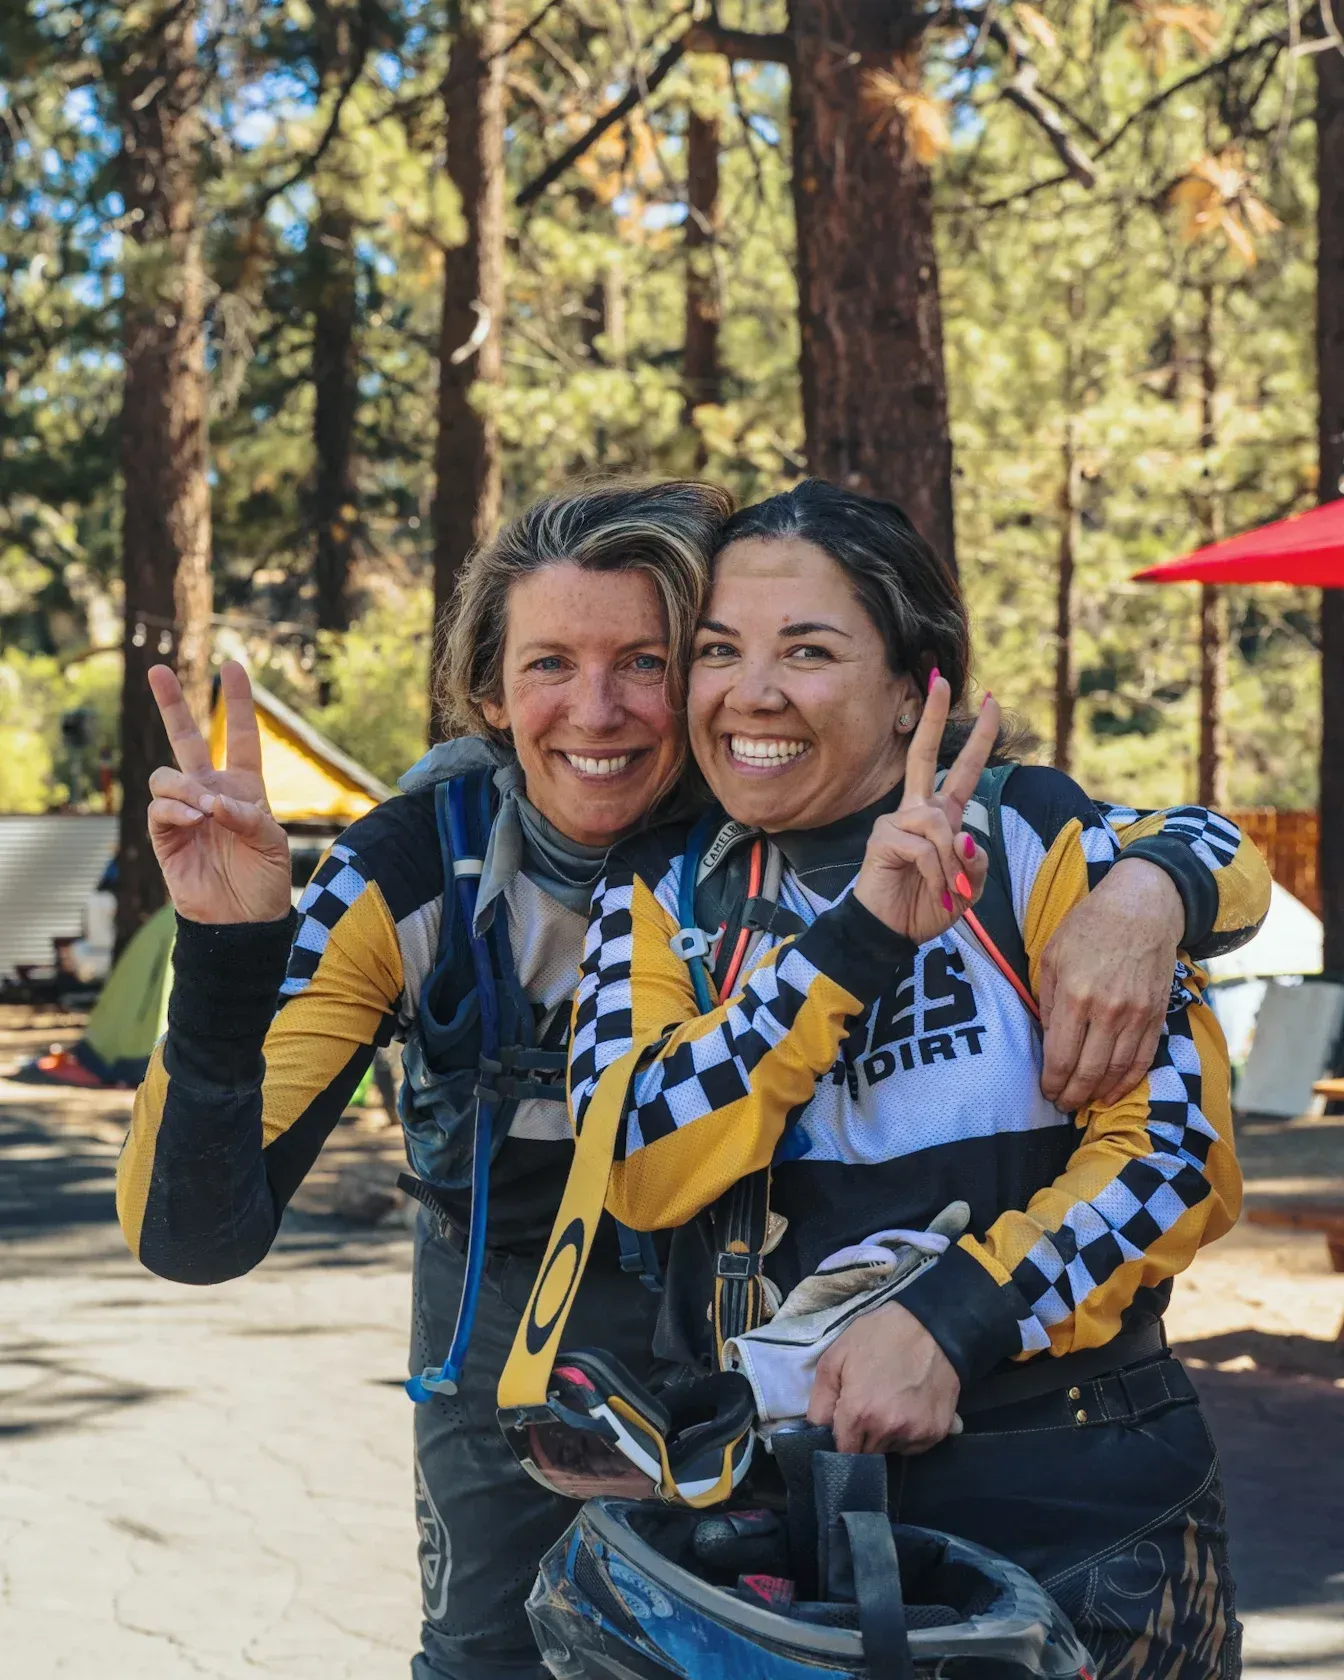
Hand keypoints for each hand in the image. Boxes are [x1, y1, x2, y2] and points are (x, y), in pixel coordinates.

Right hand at [146, 660, 292, 924]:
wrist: (242, 920)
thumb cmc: (265, 881)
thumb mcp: (273, 844)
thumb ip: (249, 817)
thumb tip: (213, 802)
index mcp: (245, 788)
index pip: (242, 737)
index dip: (239, 703)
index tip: (234, 666)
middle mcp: (211, 792)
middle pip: (187, 740)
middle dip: (171, 703)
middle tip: (156, 668)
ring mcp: (185, 812)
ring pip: (167, 775)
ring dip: (186, 786)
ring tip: (206, 811)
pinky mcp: (165, 836)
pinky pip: (159, 808)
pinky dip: (176, 809)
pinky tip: (194, 819)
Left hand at [807, 1301, 960, 1454]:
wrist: (931, 1326)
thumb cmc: (879, 1337)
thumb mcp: (836, 1356)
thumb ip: (820, 1400)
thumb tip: (815, 1432)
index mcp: (858, 1413)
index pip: (841, 1454)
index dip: (840, 1441)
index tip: (843, 1426)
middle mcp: (887, 1430)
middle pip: (866, 1455)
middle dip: (860, 1439)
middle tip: (866, 1409)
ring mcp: (915, 1433)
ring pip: (889, 1451)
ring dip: (884, 1437)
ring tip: (888, 1404)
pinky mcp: (936, 1433)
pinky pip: (912, 1447)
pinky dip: (906, 1434)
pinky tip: (907, 1408)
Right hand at [852, 676, 1000, 944]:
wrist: (891, 933)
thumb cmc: (926, 907)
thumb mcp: (969, 886)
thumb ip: (974, 859)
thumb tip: (964, 833)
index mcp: (940, 817)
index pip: (961, 771)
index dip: (977, 738)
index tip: (989, 702)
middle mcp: (917, 812)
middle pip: (923, 755)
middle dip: (933, 717)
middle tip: (938, 678)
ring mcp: (896, 822)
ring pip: (941, 825)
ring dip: (955, 865)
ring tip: (951, 893)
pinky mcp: (883, 838)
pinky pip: (926, 848)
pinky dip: (940, 875)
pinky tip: (936, 893)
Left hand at [1038, 857, 1182, 1111]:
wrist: (1143, 907)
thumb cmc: (1089, 927)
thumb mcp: (1052, 956)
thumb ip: (1047, 1001)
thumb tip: (1049, 1041)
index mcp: (1075, 995)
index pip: (1061, 1057)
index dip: (1052, 1082)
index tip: (1046, 1092)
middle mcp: (1108, 1011)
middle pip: (1089, 1071)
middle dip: (1073, 1095)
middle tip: (1062, 1104)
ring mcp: (1137, 1015)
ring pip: (1116, 1071)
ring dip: (1098, 1093)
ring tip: (1085, 1102)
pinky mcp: (1157, 1015)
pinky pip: (1143, 1059)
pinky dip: (1128, 1081)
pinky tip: (1114, 1091)